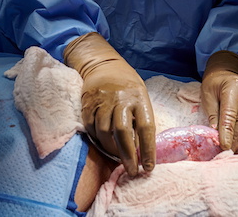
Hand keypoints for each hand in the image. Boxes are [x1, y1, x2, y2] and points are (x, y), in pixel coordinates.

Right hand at [64, 32, 155, 176]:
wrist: (104, 66)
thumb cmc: (128, 87)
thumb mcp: (141, 97)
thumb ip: (141, 119)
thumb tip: (142, 151)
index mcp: (139, 98)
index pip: (146, 127)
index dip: (147, 149)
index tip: (149, 167)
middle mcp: (121, 99)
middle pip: (122, 132)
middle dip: (128, 156)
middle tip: (132, 171)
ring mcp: (102, 101)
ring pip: (105, 132)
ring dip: (112, 149)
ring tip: (118, 156)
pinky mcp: (88, 104)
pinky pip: (91, 128)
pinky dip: (98, 139)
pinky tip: (104, 142)